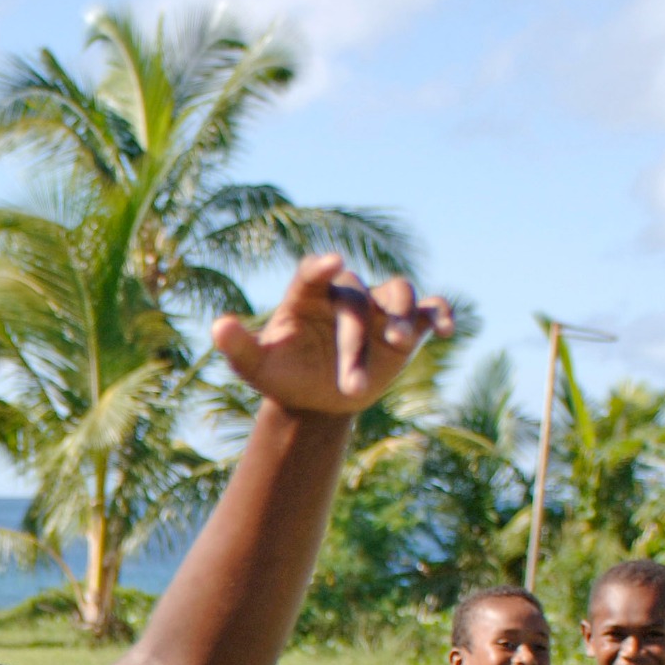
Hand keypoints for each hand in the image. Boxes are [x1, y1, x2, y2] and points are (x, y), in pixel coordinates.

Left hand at [211, 254, 453, 417]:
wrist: (315, 400)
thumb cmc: (282, 375)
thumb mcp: (255, 366)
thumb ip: (238, 346)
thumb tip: (217, 326)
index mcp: (307, 297)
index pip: (311, 274)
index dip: (319, 268)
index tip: (330, 263)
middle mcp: (345, 295)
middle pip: (356, 302)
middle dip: (355, 342)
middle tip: (352, 385)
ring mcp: (378, 307)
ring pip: (398, 292)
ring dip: (402, 315)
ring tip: (400, 343)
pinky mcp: (407, 324)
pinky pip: (430, 308)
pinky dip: (441, 313)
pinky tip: (447, 331)